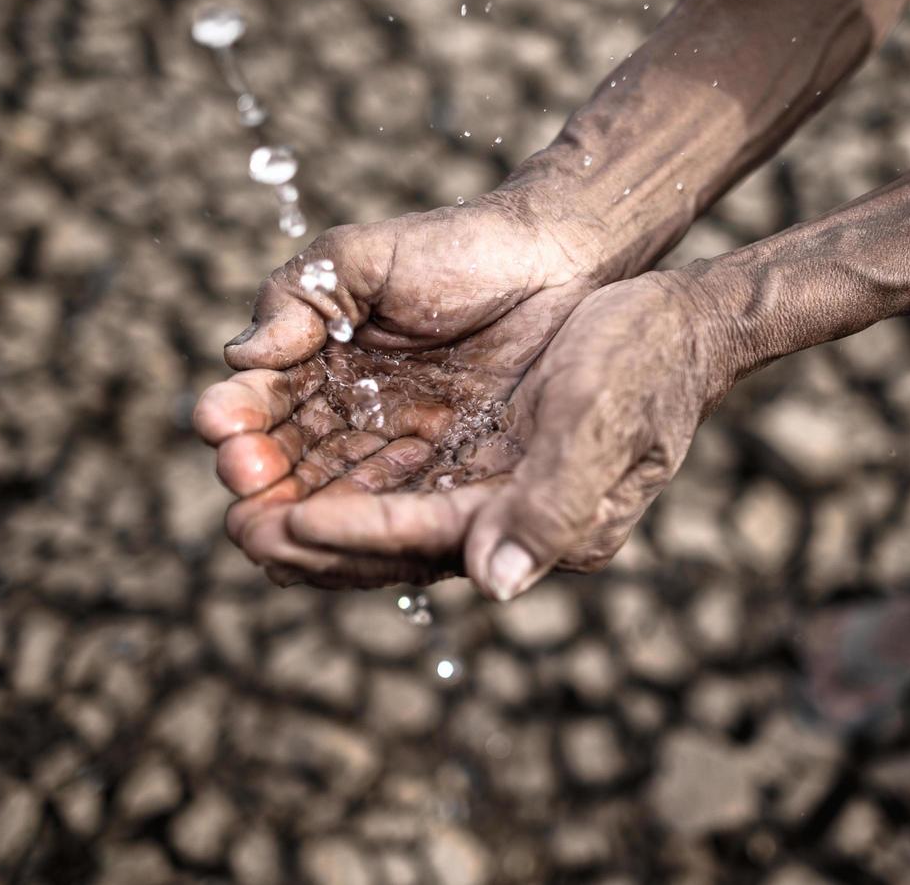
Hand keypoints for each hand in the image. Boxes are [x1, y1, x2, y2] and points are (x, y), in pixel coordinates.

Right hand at [193, 191, 611, 586]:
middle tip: (241, 488)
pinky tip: (348, 537)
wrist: (558, 263)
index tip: (220, 426)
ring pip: (340, 505)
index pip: (264, 407)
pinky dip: (374, 533)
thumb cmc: (460, 249)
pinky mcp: (457, 481)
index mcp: (320, 370)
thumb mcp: (363, 260)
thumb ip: (300, 300)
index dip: (237, 419)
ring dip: (304, 522)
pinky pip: (410, 517)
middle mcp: (354, 423)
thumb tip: (240, 356)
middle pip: (291, 471)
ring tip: (276, 531)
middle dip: (259, 483)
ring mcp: (405, 457)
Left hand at [258, 271, 731, 598]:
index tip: (283, 524)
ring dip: (313, 509)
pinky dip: (342, 476)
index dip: (354, 534)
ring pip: (382, 513)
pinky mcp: (477, 452)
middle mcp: (504, 518)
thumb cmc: (644, 365)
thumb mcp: (603, 425)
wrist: (671, 323)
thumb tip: (493, 586)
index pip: (425, 539)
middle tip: (238, 528)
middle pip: (390, 544)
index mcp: (537, 521)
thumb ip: (551, 508)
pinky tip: (296, 465)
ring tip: (246, 501)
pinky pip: (395, 479)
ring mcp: (488, 485)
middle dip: (313, 539)